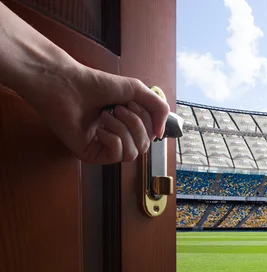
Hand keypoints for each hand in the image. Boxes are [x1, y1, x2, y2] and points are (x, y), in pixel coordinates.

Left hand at [26, 63, 170, 163]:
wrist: (68, 84)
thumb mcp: (137, 90)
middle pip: (145, 145)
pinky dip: (113, 138)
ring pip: (133, 153)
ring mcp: (104, 148)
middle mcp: (118, 138)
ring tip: (106, 116)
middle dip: (135, 124)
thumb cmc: (96, 84)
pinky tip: (100, 128)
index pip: (151, 135)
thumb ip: (159, 108)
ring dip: (123, 130)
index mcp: (128, 125)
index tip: (132, 103)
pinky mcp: (92, 155)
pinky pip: (117, 155)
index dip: (147, 120)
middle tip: (119, 108)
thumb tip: (161, 133)